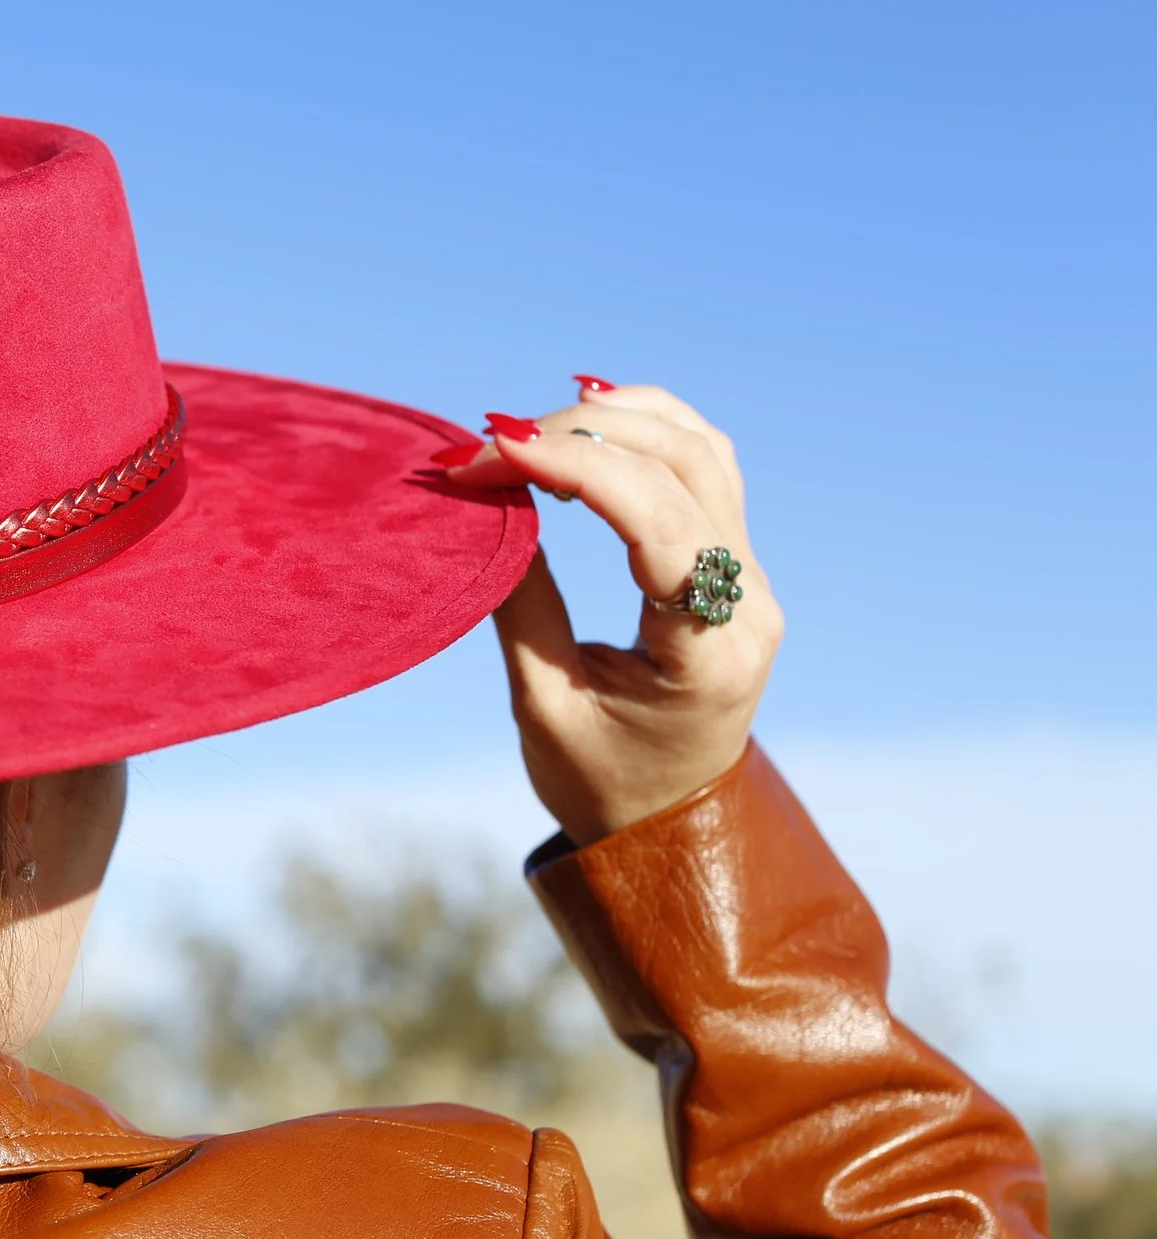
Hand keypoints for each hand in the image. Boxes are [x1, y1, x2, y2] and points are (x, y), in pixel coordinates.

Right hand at [438, 380, 782, 845]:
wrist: (667, 824)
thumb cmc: (600, 782)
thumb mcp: (544, 706)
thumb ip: (522, 603)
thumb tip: (490, 503)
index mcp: (711, 651)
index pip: (655, 519)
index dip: (574, 466)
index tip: (492, 450)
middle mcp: (750, 604)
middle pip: (682, 466)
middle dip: (578, 436)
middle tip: (487, 444)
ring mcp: (751, 579)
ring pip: (701, 450)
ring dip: (614, 419)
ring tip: (529, 427)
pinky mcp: (735, 565)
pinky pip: (704, 466)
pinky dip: (645, 429)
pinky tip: (590, 414)